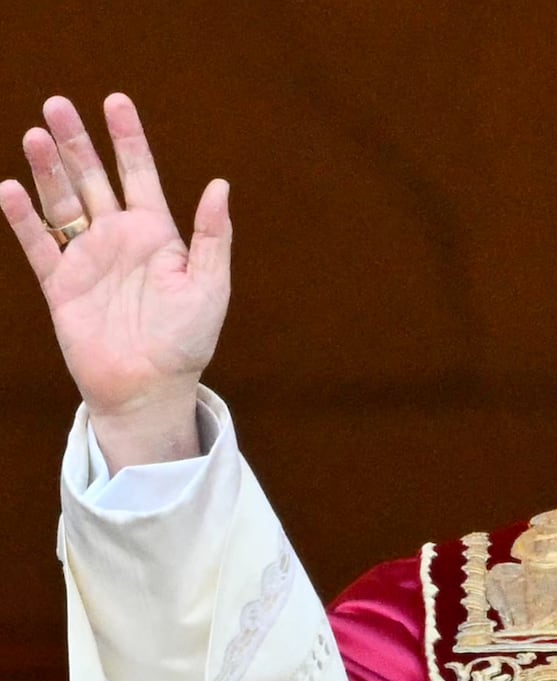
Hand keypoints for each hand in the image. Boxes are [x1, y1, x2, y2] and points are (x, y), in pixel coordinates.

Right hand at [0, 93, 230, 472]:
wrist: (149, 387)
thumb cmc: (187, 339)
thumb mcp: (210, 285)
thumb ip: (212, 236)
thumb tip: (219, 185)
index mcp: (158, 235)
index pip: (139, 174)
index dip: (127, 139)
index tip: (115, 101)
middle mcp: (119, 239)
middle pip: (93, 178)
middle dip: (76, 142)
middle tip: (57, 102)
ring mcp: (88, 259)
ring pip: (63, 203)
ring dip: (48, 170)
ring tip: (36, 134)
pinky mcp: (61, 285)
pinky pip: (39, 245)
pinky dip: (24, 218)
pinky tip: (11, 189)